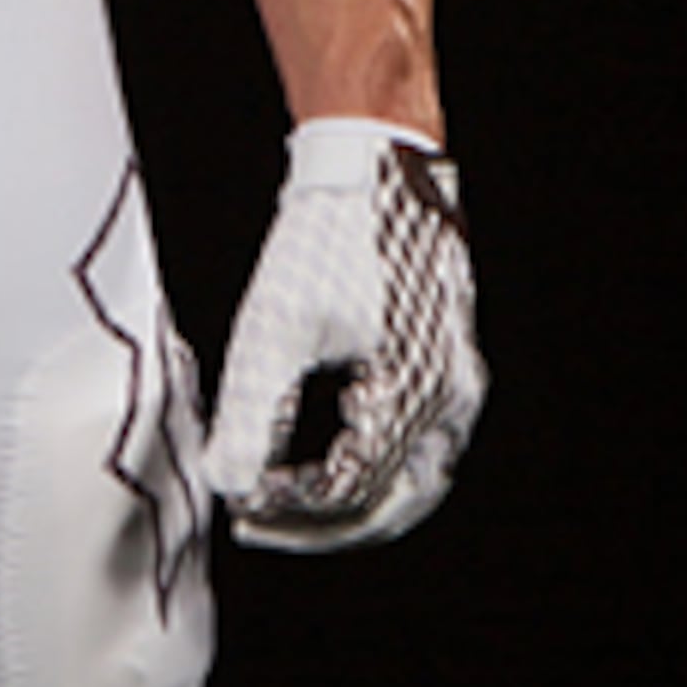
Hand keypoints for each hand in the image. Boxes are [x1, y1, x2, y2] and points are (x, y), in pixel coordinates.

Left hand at [204, 120, 483, 553]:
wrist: (375, 162)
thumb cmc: (330, 235)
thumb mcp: (273, 328)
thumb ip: (251, 415)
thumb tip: (227, 484)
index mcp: (411, 396)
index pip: (350, 492)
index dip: (289, 508)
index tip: (239, 499)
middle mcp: (449, 398)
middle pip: (395, 501)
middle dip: (325, 523)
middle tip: (264, 523)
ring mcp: (458, 380)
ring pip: (416, 478)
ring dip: (355, 500)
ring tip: (293, 502)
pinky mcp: (451, 362)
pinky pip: (422, 441)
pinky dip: (376, 464)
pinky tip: (328, 452)